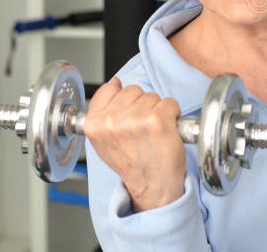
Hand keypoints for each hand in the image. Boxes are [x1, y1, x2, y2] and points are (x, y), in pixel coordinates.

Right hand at [84, 77, 185, 211]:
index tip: (127, 115)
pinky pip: (170, 103)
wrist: (152, 184)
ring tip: (153, 132)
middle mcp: (111, 121)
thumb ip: (103, 111)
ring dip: (157, 110)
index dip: (123, 100)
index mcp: (94, 125)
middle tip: (142, 128)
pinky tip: (166, 131)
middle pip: (133, 90)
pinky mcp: (158, 120)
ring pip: (152, 96)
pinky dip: (173, 115)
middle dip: (141, 105)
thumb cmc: (132, 163)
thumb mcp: (104, 140)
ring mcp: (135, 119)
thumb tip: (114, 83)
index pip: (109, 89)